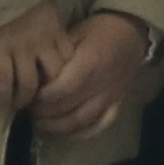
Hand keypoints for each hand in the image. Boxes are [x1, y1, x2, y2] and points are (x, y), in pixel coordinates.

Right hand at [0, 6, 65, 111]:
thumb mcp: (47, 12)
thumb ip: (53, 31)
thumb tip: (55, 47)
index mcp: (57, 32)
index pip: (69, 62)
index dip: (65, 79)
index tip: (59, 89)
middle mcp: (43, 43)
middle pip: (54, 76)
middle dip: (49, 93)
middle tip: (41, 104)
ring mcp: (21, 48)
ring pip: (29, 83)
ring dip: (24, 99)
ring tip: (19, 107)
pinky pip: (4, 78)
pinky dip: (3, 93)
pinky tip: (0, 101)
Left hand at [29, 14, 152, 138]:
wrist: (133, 33)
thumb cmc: (100, 30)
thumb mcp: (75, 33)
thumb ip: (56, 56)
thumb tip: (34, 76)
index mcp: (91, 63)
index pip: (63, 90)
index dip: (43, 98)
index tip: (29, 96)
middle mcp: (103, 84)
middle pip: (70, 108)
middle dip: (45, 113)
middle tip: (29, 111)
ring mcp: (112, 97)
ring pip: (83, 121)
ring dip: (58, 127)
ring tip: (41, 124)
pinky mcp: (118, 104)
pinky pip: (100, 125)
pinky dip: (81, 134)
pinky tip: (65, 133)